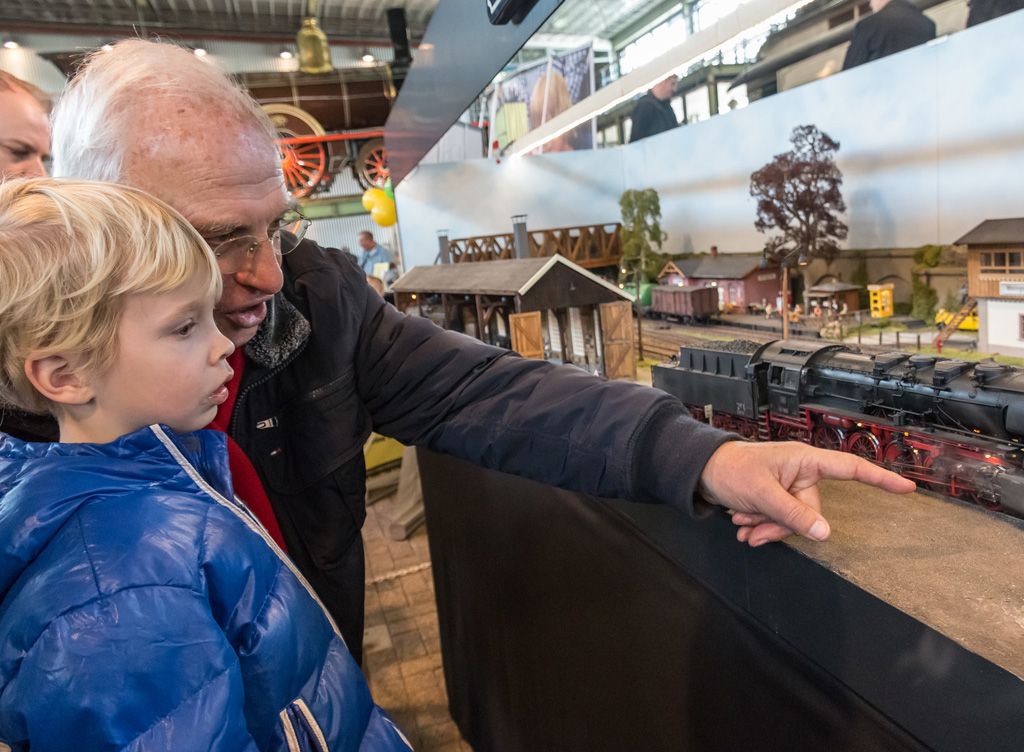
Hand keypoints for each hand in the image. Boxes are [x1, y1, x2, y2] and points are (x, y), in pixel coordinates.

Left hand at [698, 441, 916, 546]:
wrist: (702, 472)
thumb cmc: (732, 471)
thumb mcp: (762, 494)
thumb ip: (793, 514)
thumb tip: (825, 533)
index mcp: (805, 461)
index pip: (850, 468)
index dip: (879, 479)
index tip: (907, 488)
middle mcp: (801, 473)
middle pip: (812, 510)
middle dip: (781, 525)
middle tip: (750, 526)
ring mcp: (789, 487)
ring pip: (793, 521)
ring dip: (767, 527)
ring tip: (740, 524)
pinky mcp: (776, 499)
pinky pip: (780, 521)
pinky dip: (762, 527)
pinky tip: (741, 525)